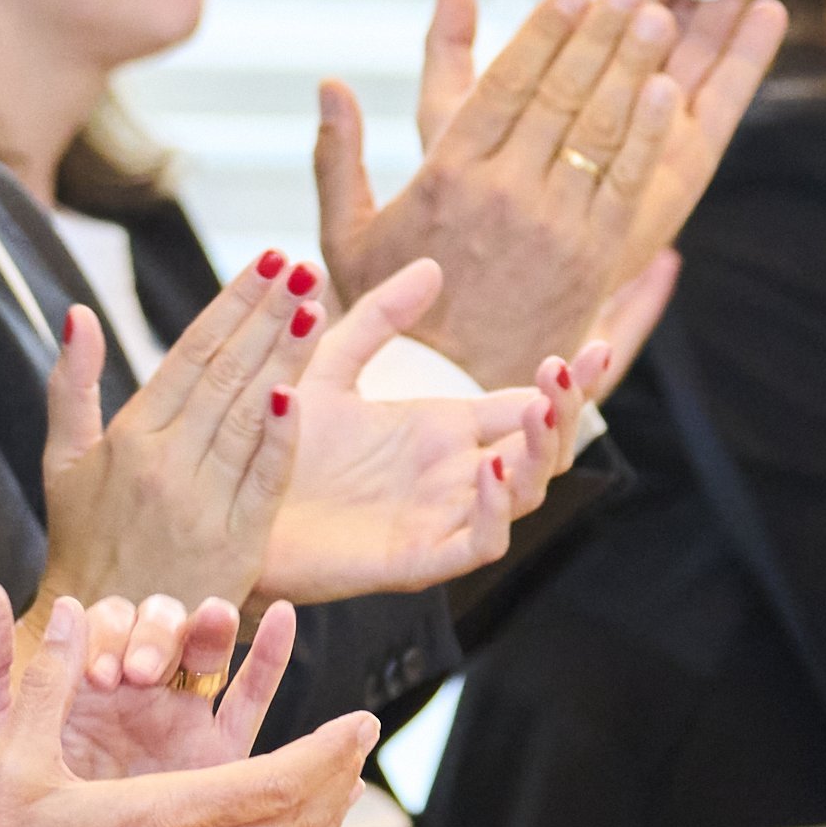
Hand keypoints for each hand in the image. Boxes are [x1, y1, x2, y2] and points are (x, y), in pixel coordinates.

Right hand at [0, 586, 375, 826]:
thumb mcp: (9, 759)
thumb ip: (44, 681)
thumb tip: (66, 611)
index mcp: (160, 815)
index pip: (276, 781)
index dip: (327, 751)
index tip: (358, 723)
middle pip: (297, 823)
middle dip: (338, 778)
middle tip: (360, 746)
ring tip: (340, 795)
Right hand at [35, 253, 309, 616]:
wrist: (101, 634)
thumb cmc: (83, 542)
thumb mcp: (61, 462)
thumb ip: (72, 385)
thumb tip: (78, 313)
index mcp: (129, 436)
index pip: (191, 352)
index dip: (233, 302)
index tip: (269, 261)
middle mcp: (165, 462)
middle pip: (227, 373)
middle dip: (270, 314)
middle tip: (305, 265)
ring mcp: (202, 501)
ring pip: (252, 414)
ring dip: (287, 357)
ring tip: (317, 305)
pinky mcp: (235, 540)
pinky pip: (264, 479)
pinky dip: (283, 436)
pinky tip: (303, 391)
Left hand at [49, 591, 275, 776]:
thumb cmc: (6, 818)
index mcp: (82, 681)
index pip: (107, 625)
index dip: (107, 635)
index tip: (96, 676)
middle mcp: (134, 690)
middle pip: (160, 626)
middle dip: (155, 635)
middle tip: (139, 673)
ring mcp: (178, 718)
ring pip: (204, 652)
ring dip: (209, 628)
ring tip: (210, 623)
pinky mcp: (218, 755)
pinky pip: (249, 701)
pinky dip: (270, 657)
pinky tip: (286, 620)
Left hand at [258, 268, 595, 600]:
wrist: (228, 504)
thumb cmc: (276, 444)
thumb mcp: (326, 367)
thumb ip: (376, 320)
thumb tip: (432, 266)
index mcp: (442, 430)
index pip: (528, 405)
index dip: (570, 380)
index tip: (597, 343)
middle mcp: (452, 475)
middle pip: (542, 449)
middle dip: (567, 410)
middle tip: (564, 370)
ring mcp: (439, 518)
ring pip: (523, 494)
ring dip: (541, 454)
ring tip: (540, 409)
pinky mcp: (415, 559)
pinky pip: (478, 542)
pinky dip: (495, 510)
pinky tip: (492, 468)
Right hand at [313, 0, 789, 382]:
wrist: (446, 392)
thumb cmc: (390, 310)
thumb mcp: (345, 236)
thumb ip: (337, 156)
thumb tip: (329, 84)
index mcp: (446, 180)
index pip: (503, 87)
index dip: (541, 32)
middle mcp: (504, 196)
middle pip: (561, 96)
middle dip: (597, 33)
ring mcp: (554, 226)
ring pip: (600, 131)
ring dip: (633, 68)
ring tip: (657, 16)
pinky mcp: (593, 256)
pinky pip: (627, 182)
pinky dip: (648, 132)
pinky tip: (667, 90)